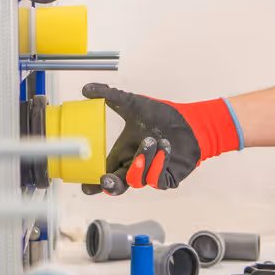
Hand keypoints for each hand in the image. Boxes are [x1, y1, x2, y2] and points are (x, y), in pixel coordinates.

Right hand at [81, 83, 241, 195]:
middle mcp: (134, 167)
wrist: (189, 121)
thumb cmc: (161, 116)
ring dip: (141, 161)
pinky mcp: (167, 178)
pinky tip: (165, 147)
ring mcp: (150, 174)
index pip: (104, 173)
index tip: (85, 185)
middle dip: (110, 185)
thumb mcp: (133, 104)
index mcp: (122, 155)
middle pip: (117, 186)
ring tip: (150, 141)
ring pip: (137, 180)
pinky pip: (157, 180)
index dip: (94, 184)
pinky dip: (159, 163)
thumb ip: (109, 96)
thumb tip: (87, 88)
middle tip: (106, 178)